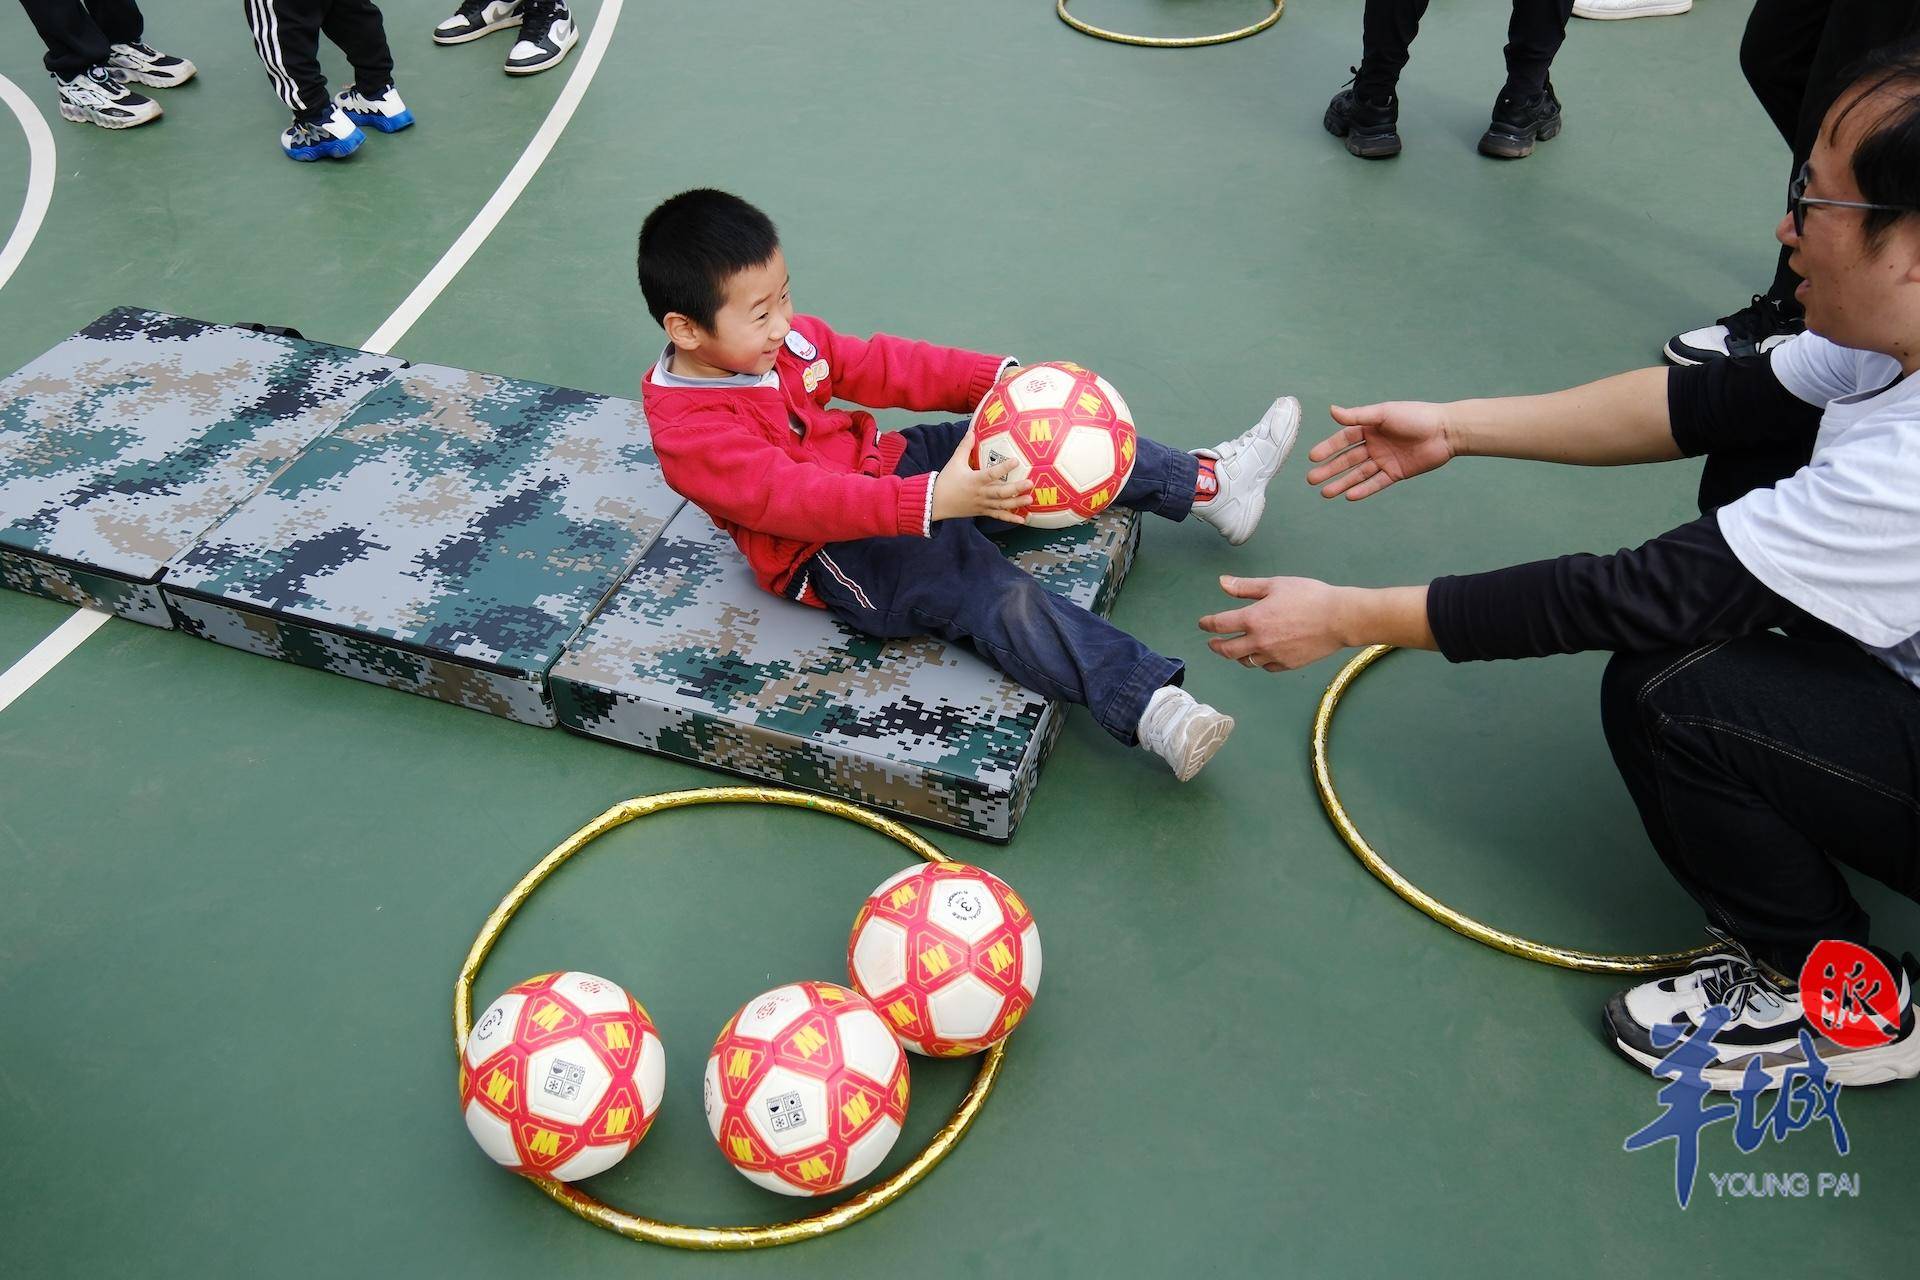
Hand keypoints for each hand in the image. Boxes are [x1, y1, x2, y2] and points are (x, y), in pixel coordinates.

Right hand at [932, 425, 1031, 523]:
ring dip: (1016, 503)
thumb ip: (965, 447)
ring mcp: (982, 504)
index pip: (991, 474)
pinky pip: (998, 516)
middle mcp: (980, 493)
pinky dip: (1010, 518)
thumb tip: (972, 431)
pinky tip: (1023, 520)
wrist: (936, 502)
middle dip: (1016, 488)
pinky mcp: (982, 511)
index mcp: (974, 480)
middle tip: (1030, 483)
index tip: (1016, 461)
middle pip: (1000, 492)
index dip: (1003, 468)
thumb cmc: (946, 480)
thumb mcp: (955, 462)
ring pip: (1001, 505)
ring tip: (1030, 499)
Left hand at [1197, 575, 1349, 671]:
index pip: (1220, 624)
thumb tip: (1222, 582)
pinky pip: (1266, 666)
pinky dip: (1260, 661)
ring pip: (1246, 661)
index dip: (1208, 624)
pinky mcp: (1287, 665)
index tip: (1203, 624)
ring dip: (1237, 655)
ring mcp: (1273, 655)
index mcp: (1253, 619)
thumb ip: (1245, 587)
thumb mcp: (1275, 585)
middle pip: (1227, 650)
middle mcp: (1259, 641)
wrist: (1339, 618)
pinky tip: (1261, 655)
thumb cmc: (1309, 596)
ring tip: (1236, 649)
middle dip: (1216, 646)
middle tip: (1213, 643)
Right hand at [1305, 401, 1455, 500]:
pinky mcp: (1396, 473)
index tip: (1313, 457)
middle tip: (1311, 480)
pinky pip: (1376, 483)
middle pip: (1347, 460)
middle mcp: (1375, 444)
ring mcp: (1385, 460)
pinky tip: (1349, 496)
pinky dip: (1363, 489)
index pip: (1344, 440)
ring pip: (1358, 474)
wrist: (1446, 431)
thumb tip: (1332, 410)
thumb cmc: (1416, 416)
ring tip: (1325, 493)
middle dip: (1329, 470)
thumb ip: (1358, 416)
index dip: (1328, 448)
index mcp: (1371, 428)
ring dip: (1342, 483)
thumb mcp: (1384, 413)